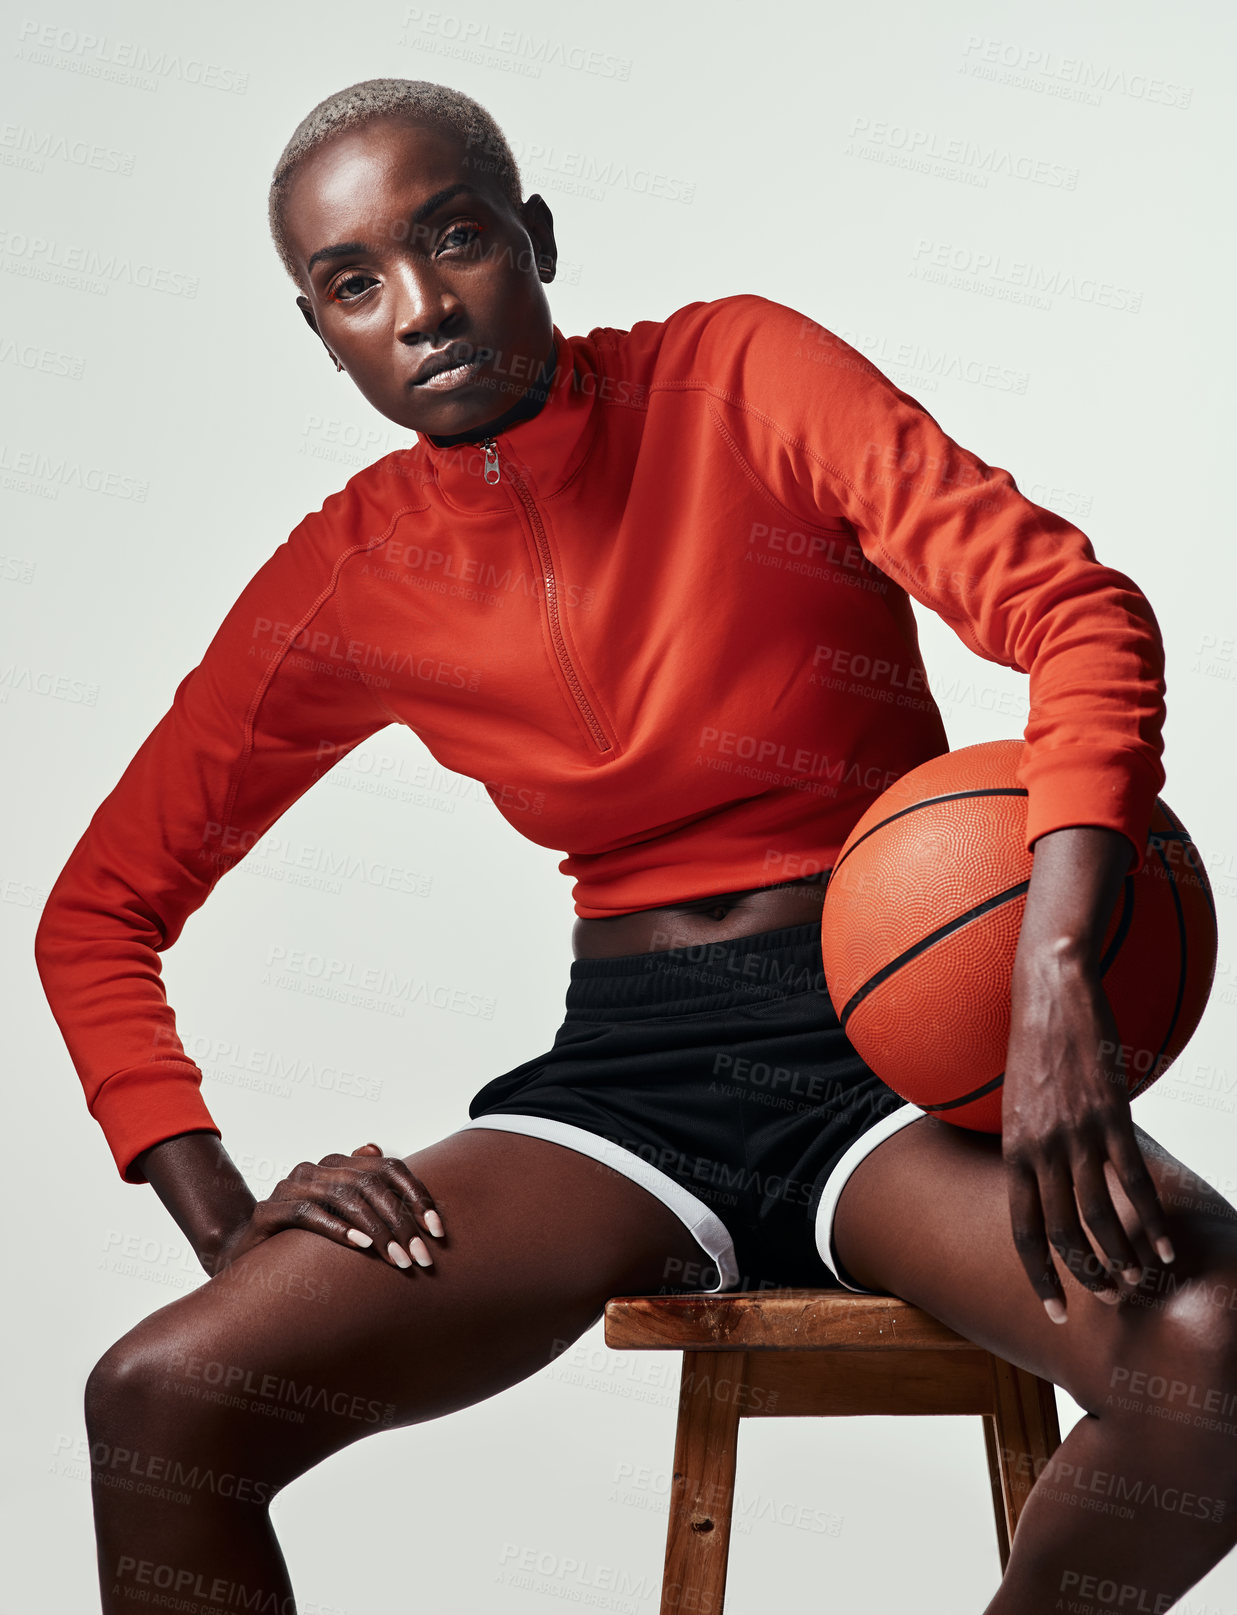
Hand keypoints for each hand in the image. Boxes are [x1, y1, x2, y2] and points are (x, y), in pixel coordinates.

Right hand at [212, 1142, 445, 1275]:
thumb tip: (385, 1153)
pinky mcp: (268, 1211)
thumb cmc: (304, 1239)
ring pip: (343, 1195)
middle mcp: (315, 1168)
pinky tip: (361, 1247)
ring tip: (398, 1259)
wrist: (247, 1256)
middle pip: (370, 1183)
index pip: (389, 1168)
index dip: (417, 1196)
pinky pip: (306, 1213)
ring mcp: (289, 1186)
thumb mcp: (344, 1217)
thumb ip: (370, 1191)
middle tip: (420, 1257)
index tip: (438, 1231)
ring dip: (376, 1230)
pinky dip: (337, 1228)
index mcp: (338, 1164)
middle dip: (401, 1222)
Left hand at [1002, 951, 1173, 1321]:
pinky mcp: (1111, 1116)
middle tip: (1111, 1297)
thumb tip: (1039, 1182)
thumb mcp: (1015, 1104)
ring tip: (1143, 1279)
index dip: (1039, 1275)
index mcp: (1012, 1150)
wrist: (1050, 992)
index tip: (1054, 1310)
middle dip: (1087, 1274)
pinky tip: (1169, 1246)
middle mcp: (1039, 1148)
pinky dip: (1154, 1219)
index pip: (1021, 1230)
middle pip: (1063, 1232)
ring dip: (1124, 1255)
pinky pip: (1133, 1181)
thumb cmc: (1034, 1046)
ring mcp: (1076, 1133)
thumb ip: (1027, 1146)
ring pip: (1101, 1215)